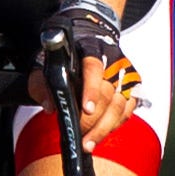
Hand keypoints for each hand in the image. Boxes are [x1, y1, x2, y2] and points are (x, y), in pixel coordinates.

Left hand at [43, 0, 140, 147]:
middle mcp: (112, 59)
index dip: (92, 90)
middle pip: (109, 92)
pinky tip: (102, 133)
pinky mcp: (132, 84)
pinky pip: (128, 108)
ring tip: (89, 143)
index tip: (87, 109)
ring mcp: (125, 72)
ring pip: (122, 104)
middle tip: (81, 137)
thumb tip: (51, 107)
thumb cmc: (65, 53)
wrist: (90, 32)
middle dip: (95, 119)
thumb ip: (42, 83)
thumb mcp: (46, 62)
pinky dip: (117, 123)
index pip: (94, 68)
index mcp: (89, 48)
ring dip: (106, 128)